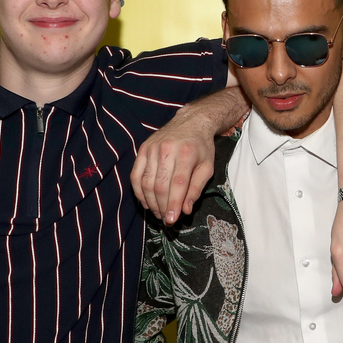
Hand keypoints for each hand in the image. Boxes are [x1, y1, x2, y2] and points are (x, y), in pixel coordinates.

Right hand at [131, 90, 246, 224]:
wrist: (191, 122)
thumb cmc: (201, 147)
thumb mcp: (207, 167)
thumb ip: (196, 189)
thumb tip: (185, 210)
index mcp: (186, 154)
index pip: (177, 184)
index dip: (173, 204)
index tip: (172, 220)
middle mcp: (167, 150)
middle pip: (159, 186)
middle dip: (162, 206)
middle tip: (166, 219)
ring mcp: (152, 148)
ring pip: (146, 182)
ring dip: (150, 202)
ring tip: (158, 213)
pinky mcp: (143, 149)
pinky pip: (136, 174)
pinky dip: (139, 191)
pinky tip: (146, 201)